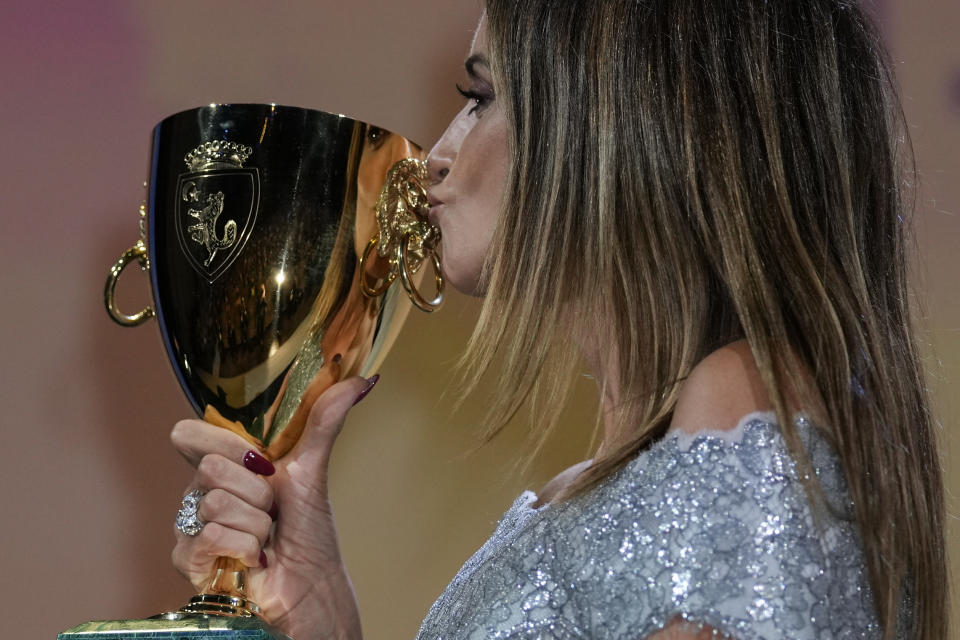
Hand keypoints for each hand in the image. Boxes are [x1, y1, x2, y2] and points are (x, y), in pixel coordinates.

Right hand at [170, 375, 378, 639]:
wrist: (311, 584)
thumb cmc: (308, 531)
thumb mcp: (313, 469)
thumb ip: (326, 419)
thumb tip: (361, 380)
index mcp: (224, 464)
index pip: (189, 433)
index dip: (222, 442)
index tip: (259, 460)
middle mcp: (201, 491)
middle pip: (209, 466)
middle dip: (257, 490)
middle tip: (273, 508)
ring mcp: (191, 525)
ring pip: (215, 503)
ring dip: (256, 523)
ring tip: (267, 535)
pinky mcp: (189, 559)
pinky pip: (210, 536)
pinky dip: (245, 548)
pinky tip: (254, 558)